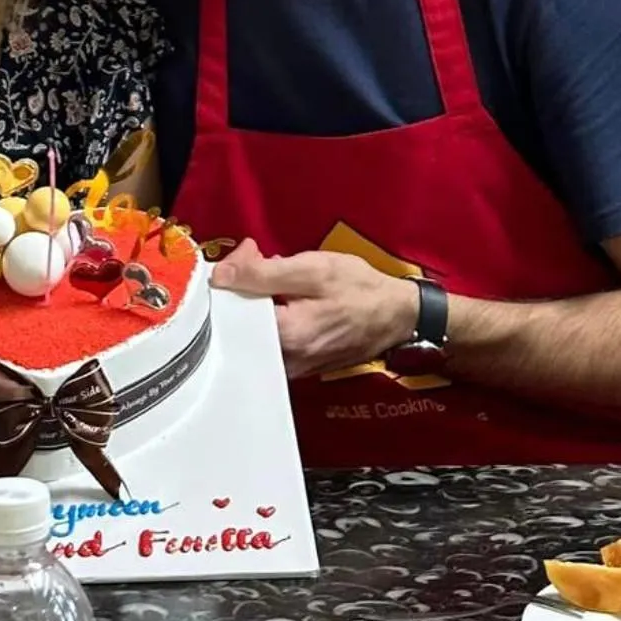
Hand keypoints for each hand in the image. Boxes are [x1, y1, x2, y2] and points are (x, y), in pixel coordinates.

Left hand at [211, 239, 415, 377]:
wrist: (397, 314)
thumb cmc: (361, 289)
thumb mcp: (313, 269)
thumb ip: (263, 273)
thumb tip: (223, 274)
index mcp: (286, 336)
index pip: (235, 309)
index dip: (234, 277)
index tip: (248, 254)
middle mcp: (286, 359)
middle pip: (242, 323)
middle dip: (243, 287)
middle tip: (258, 259)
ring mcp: (295, 367)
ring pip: (256, 332)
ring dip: (257, 300)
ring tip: (273, 275)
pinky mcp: (303, 365)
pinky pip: (273, 339)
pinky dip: (271, 315)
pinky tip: (284, 296)